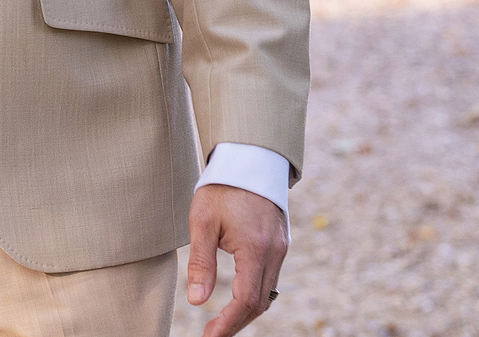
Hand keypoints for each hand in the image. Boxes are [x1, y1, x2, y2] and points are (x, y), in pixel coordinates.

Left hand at [185, 183, 286, 336]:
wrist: (248, 159)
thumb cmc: (221, 188)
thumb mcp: (202, 222)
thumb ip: (201, 263)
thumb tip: (196, 300)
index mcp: (256, 248)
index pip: (245, 301)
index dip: (228, 323)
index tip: (210, 336)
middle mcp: (275, 252)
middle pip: (260, 303)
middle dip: (237, 323)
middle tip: (213, 334)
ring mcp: (281, 249)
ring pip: (268, 294)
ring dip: (247, 312)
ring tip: (222, 323)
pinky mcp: (281, 244)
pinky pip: (271, 279)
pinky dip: (255, 295)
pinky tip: (238, 300)